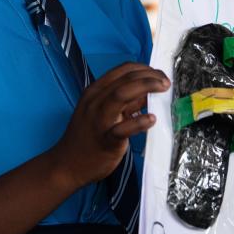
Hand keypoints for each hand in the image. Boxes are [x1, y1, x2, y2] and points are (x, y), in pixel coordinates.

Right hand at [51, 62, 168, 187]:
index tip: (158, 74)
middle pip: (125, 79)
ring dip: (146, 87)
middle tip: (166, 82)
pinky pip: (123, 128)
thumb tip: (149, 93)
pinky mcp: (105, 140)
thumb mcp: (102, 113)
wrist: (66, 165)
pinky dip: (139, 122)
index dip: (144, 68)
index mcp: (95, 91)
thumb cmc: (86, 137)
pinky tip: (151, 119)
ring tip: (163, 89)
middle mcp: (96, 101)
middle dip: (149, 76)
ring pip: (122, 94)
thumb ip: (123, 102)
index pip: (122, 70)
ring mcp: (99, 120)